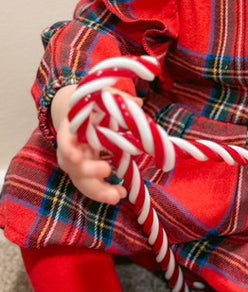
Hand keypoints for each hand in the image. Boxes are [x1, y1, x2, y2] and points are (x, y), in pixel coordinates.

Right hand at [54, 86, 142, 204]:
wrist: (81, 113)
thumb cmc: (92, 104)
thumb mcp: (102, 95)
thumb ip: (117, 98)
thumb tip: (138, 103)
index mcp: (70, 129)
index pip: (65, 140)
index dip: (69, 150)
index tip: (77, 156)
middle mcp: (70, 148)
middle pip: (72, 166)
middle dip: (88, 172)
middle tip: (107, 171)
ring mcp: (76, 163)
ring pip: (81, 181)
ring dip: (98, 191)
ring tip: (118, 196)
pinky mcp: (85, 172)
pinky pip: (91, 185)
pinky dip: (104, 192)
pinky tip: (120, 195)